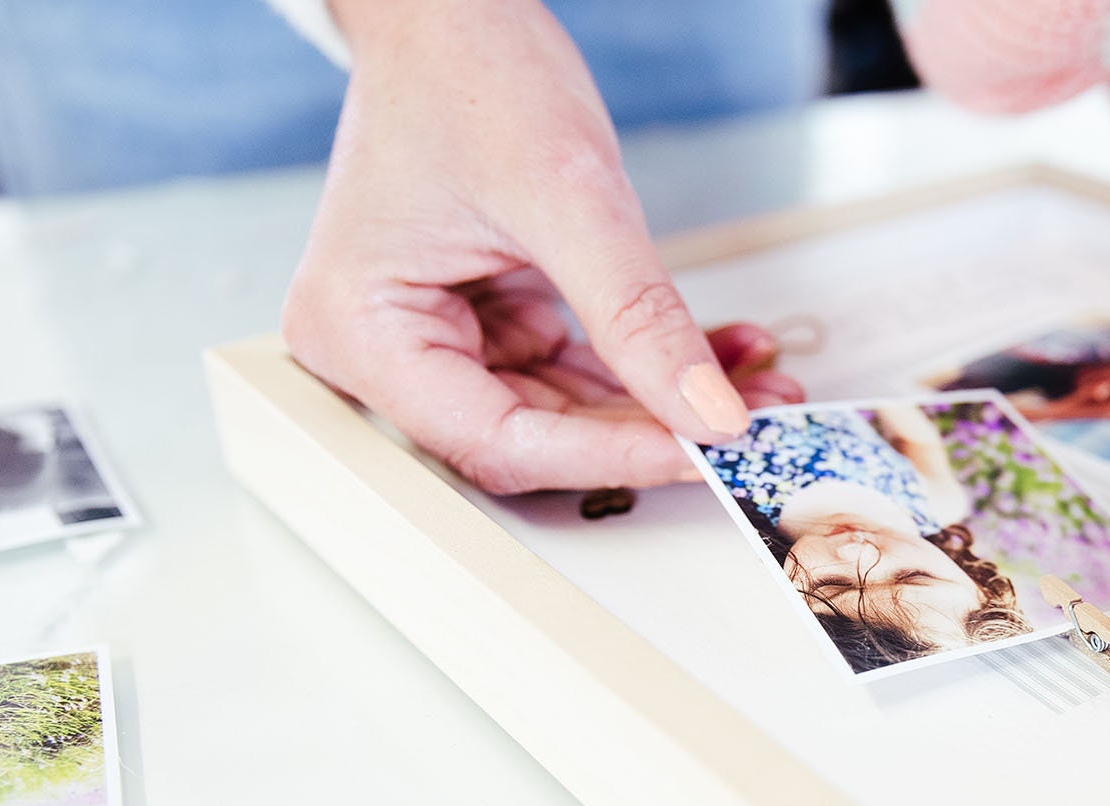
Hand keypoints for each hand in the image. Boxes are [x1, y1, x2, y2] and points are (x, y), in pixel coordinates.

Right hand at [281, 0, 802, 493]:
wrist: (451, 9)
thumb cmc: (466, 70)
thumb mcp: (568, 195)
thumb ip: (639, 316)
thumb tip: (708, 411)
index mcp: (359, 330)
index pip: (498, 439)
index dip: (608, 456)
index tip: (700, 450)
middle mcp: (382, 351)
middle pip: (531, 437)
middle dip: (646, 432)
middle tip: (744, 428)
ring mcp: (436, 339)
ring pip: (563, 415)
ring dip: (660, 405)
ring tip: (751, 390)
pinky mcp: (483, 324)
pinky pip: (572, 372)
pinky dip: (644, 367)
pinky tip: (714, 359)